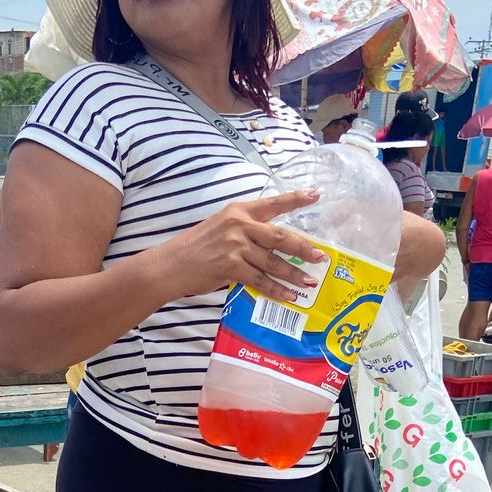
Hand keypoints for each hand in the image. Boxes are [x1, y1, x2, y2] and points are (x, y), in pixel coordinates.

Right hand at [158, 190, 326, 303]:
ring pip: (273, 262)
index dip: (296, 199)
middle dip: (304, 248)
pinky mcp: (231, 267)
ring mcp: (236, 246)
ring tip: (309, 281)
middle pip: (281, 237)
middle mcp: (239, 225)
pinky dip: (277, 290)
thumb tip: (273, 245)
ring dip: (294, 274)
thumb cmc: (196, 246)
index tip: (316, 195)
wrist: (171, 264)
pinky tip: (289, 295)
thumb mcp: (221, 226)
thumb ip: (245, 230)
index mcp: (239, 210)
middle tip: (321, 257)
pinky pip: (261, 281)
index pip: (273, 203)